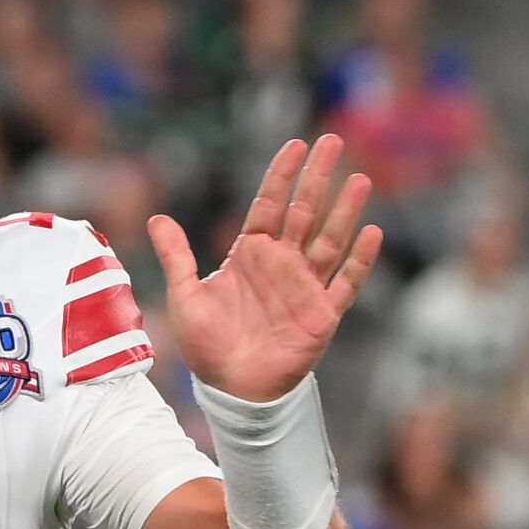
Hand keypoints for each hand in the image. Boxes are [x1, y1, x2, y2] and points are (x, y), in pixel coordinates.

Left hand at [147, 134, 380, 401]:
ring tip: (360, 179)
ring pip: (330, 239)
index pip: (269, 205)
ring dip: (345, 210)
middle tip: (332, 141)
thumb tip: (156, 217)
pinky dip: (359, 259)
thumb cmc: (208, 344)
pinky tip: (372, 232)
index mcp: (250, 254)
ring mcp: (304, 286)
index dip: (281, 175)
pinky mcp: (322, 313)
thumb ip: (176, 256)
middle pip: (304, 211)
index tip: (295, 144)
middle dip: (318, 177)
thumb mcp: (185, 295)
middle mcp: (281, 264)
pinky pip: (345, 281)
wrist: (232, 388)